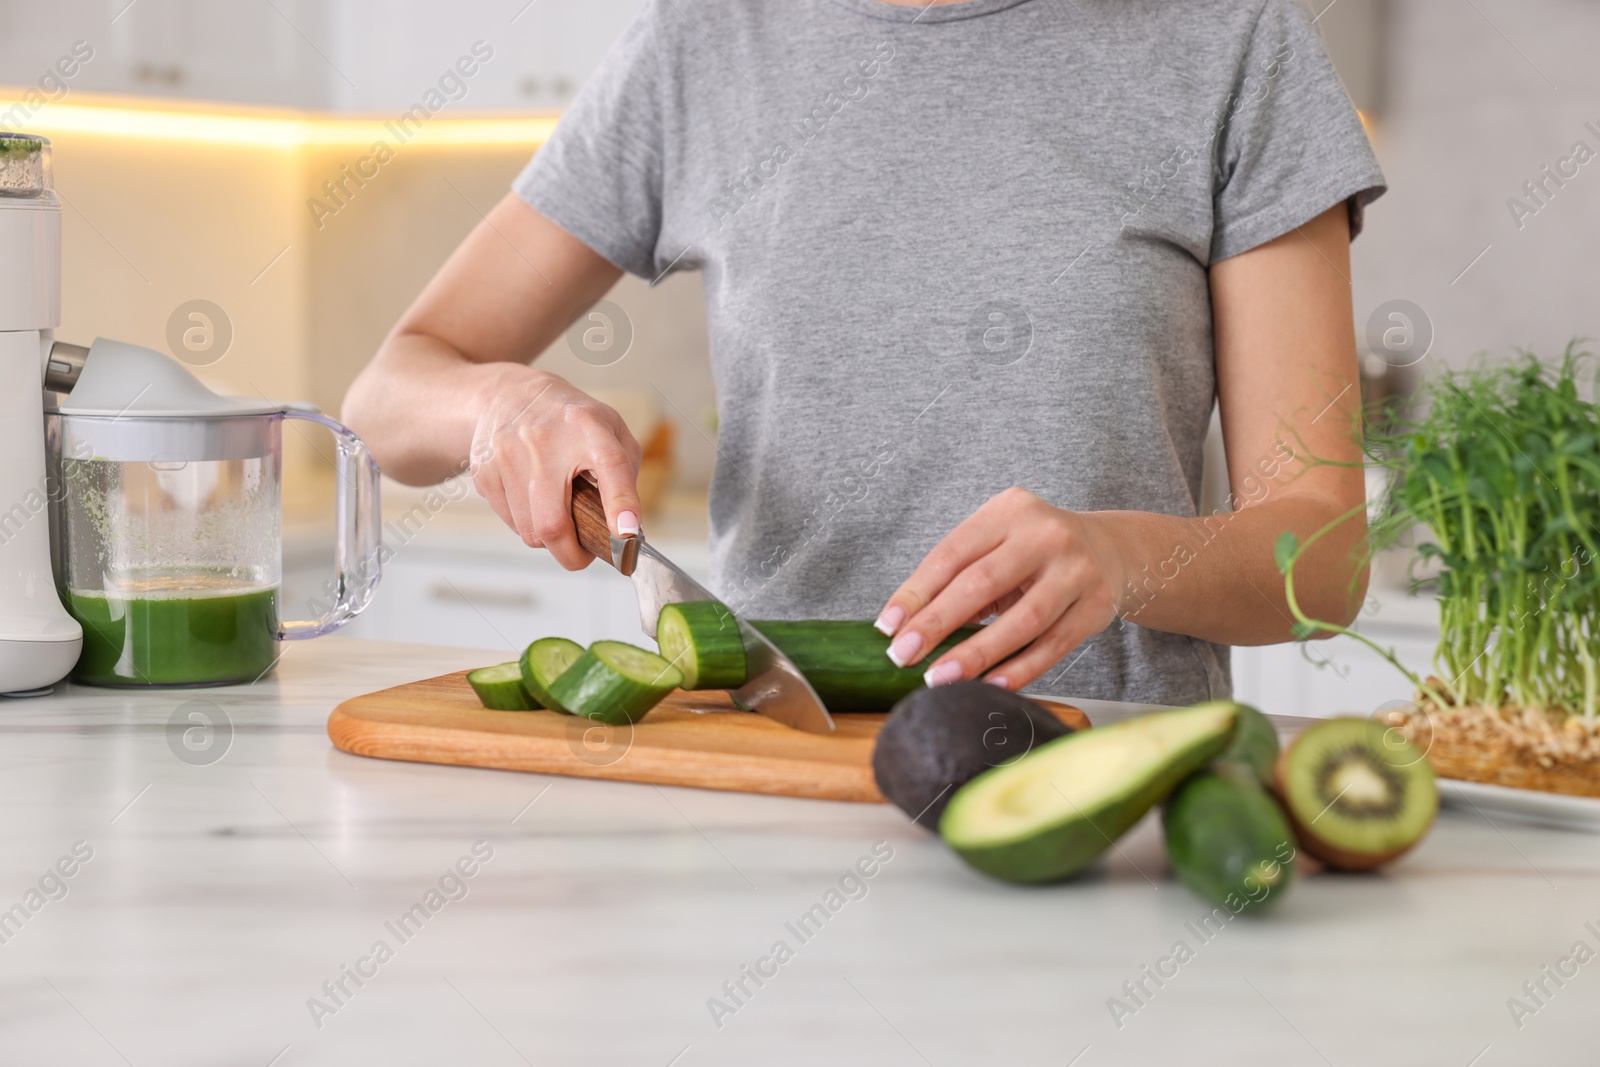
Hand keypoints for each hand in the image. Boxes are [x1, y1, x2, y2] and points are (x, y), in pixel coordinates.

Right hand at [469, 368, 642, 568]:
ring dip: (548, 538)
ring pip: (529, 531)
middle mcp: (545, 439)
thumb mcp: (611, 431)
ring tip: (558, 516)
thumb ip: (625, 476)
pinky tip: (533, 501)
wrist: (509, 394)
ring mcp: (508, 454)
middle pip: (552, 522)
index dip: (620, 503)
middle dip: (571, 554)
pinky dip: (526, 524)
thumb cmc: (570, 421)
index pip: (609, 465)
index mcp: (588, 427)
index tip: (625, 534)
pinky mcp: (485, 470)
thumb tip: (627, 530)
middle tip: (584, 555)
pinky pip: (510, 522)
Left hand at [874, 488, 1126, 690]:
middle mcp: (1046, 535)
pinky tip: (989, 685)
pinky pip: (1052, 646)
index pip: (952, 554)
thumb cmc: (1034, 552)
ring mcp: (1076, 571)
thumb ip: (958, 577)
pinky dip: (1019, 669)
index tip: (888, 626)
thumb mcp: (998, 545)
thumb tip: (905, 627)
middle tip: (903, 655)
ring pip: (1021, 621)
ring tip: (939, 679)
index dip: (916, 592)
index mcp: (1009, 511)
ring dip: (976, 654)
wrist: (1110, 550)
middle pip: (982, 583)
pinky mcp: (1096, 607)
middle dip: (937, 623)